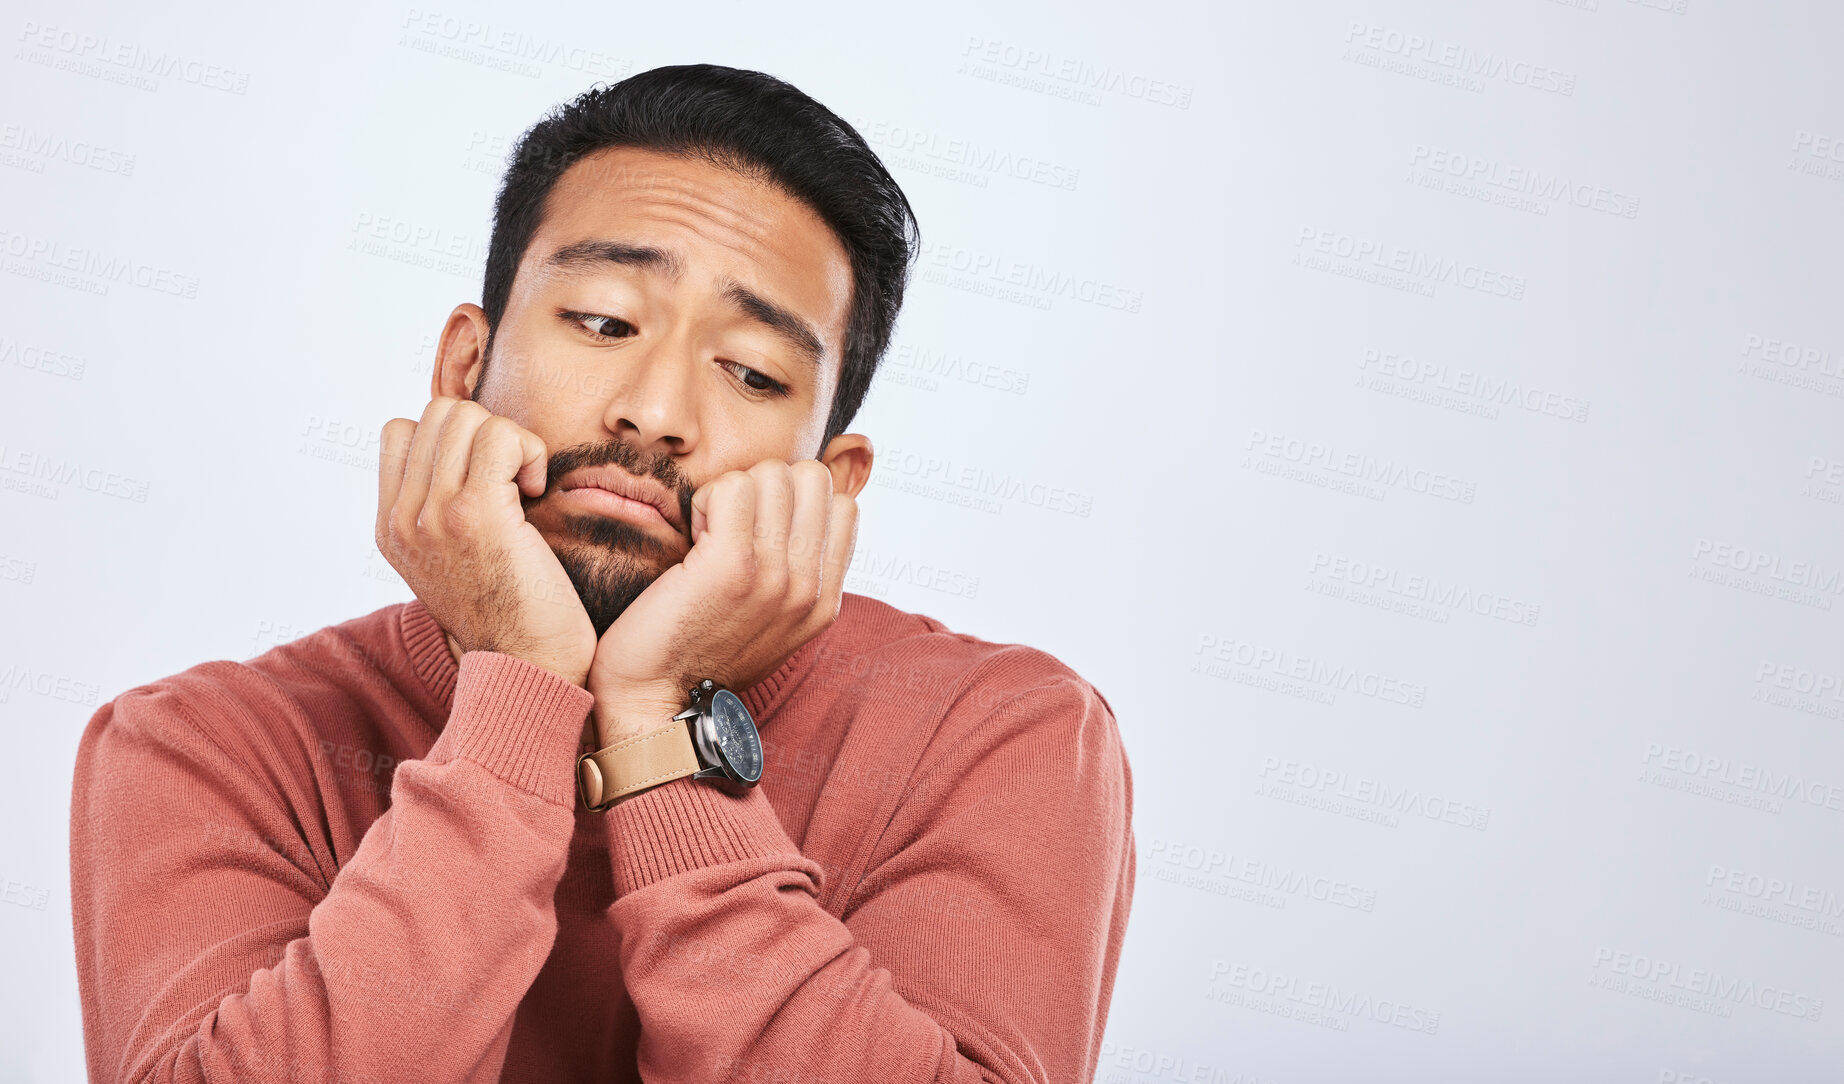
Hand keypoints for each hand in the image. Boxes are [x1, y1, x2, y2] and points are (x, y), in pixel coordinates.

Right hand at [376, 397, 596, 685]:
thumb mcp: (450, 562)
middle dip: (486, 432)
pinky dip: (528, 451)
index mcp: (390, 527)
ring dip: (509, 440)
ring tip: (522, 486)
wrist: (527, 668)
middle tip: (511, 479)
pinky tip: (534, 491)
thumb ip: (438, 512)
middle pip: (437, 413)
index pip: (401, 431)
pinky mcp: (476, 514)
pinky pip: (500, 437)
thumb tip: (461, 453)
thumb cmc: (510, 613)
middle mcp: (402, 518)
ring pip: (465, 415)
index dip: (453, 439)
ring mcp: (433, 514)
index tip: (485, 479)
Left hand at [586, 458, 857, 744]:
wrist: (654, 704)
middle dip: (767, 486)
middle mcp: (809, 588)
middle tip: (732, 526)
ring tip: (710, 533)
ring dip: (734, 491)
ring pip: (773, 473)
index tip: (759, 532)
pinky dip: (707, 499)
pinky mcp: (732, 565)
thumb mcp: (769, 620)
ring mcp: (777, 576)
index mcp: (824, 601)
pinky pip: (733, 487)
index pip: (844, 505)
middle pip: (812, 478)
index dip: (796, 501)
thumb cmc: (697, 653)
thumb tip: (799, 510)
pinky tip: (692, 536)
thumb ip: (796, 573)